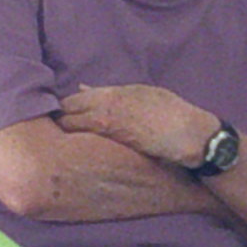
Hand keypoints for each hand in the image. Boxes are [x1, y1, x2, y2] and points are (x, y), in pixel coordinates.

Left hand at [58, 83, 220, 169]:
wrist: (188, 135)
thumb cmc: (168, 111)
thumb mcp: (138, 92)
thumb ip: (107, 91)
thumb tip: (82, 89)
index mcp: (109, 95)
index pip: (68, 102)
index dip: (62, 112)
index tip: (61, 119)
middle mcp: (103, 112)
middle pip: (64, 120)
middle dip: (59, 126)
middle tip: (58, 136)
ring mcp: (107, 133)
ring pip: (71, 137)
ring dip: (66, 141)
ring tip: (66, 148)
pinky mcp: (113, 151)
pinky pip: (86, 151)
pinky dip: (79, 153)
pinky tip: (80, 158)